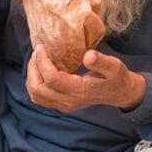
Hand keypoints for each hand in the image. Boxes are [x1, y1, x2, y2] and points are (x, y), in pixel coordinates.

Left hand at [26, 47, 146, 112]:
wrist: (119, 93)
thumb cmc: (116, 77)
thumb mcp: (115, 66)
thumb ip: (102, 61)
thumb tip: (88, 55)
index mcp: (80, 91)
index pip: (52, 78)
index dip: (43, 62)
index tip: (42, 46)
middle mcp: (69, 101)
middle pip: (39, 88)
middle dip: (33, 68)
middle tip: (37, 51)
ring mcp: (64, 105)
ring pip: (36, 95)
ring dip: (31, 76)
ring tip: (36, 59)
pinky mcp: (61, 105)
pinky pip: (40, 98)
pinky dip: (35, 83)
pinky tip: (40, 70)